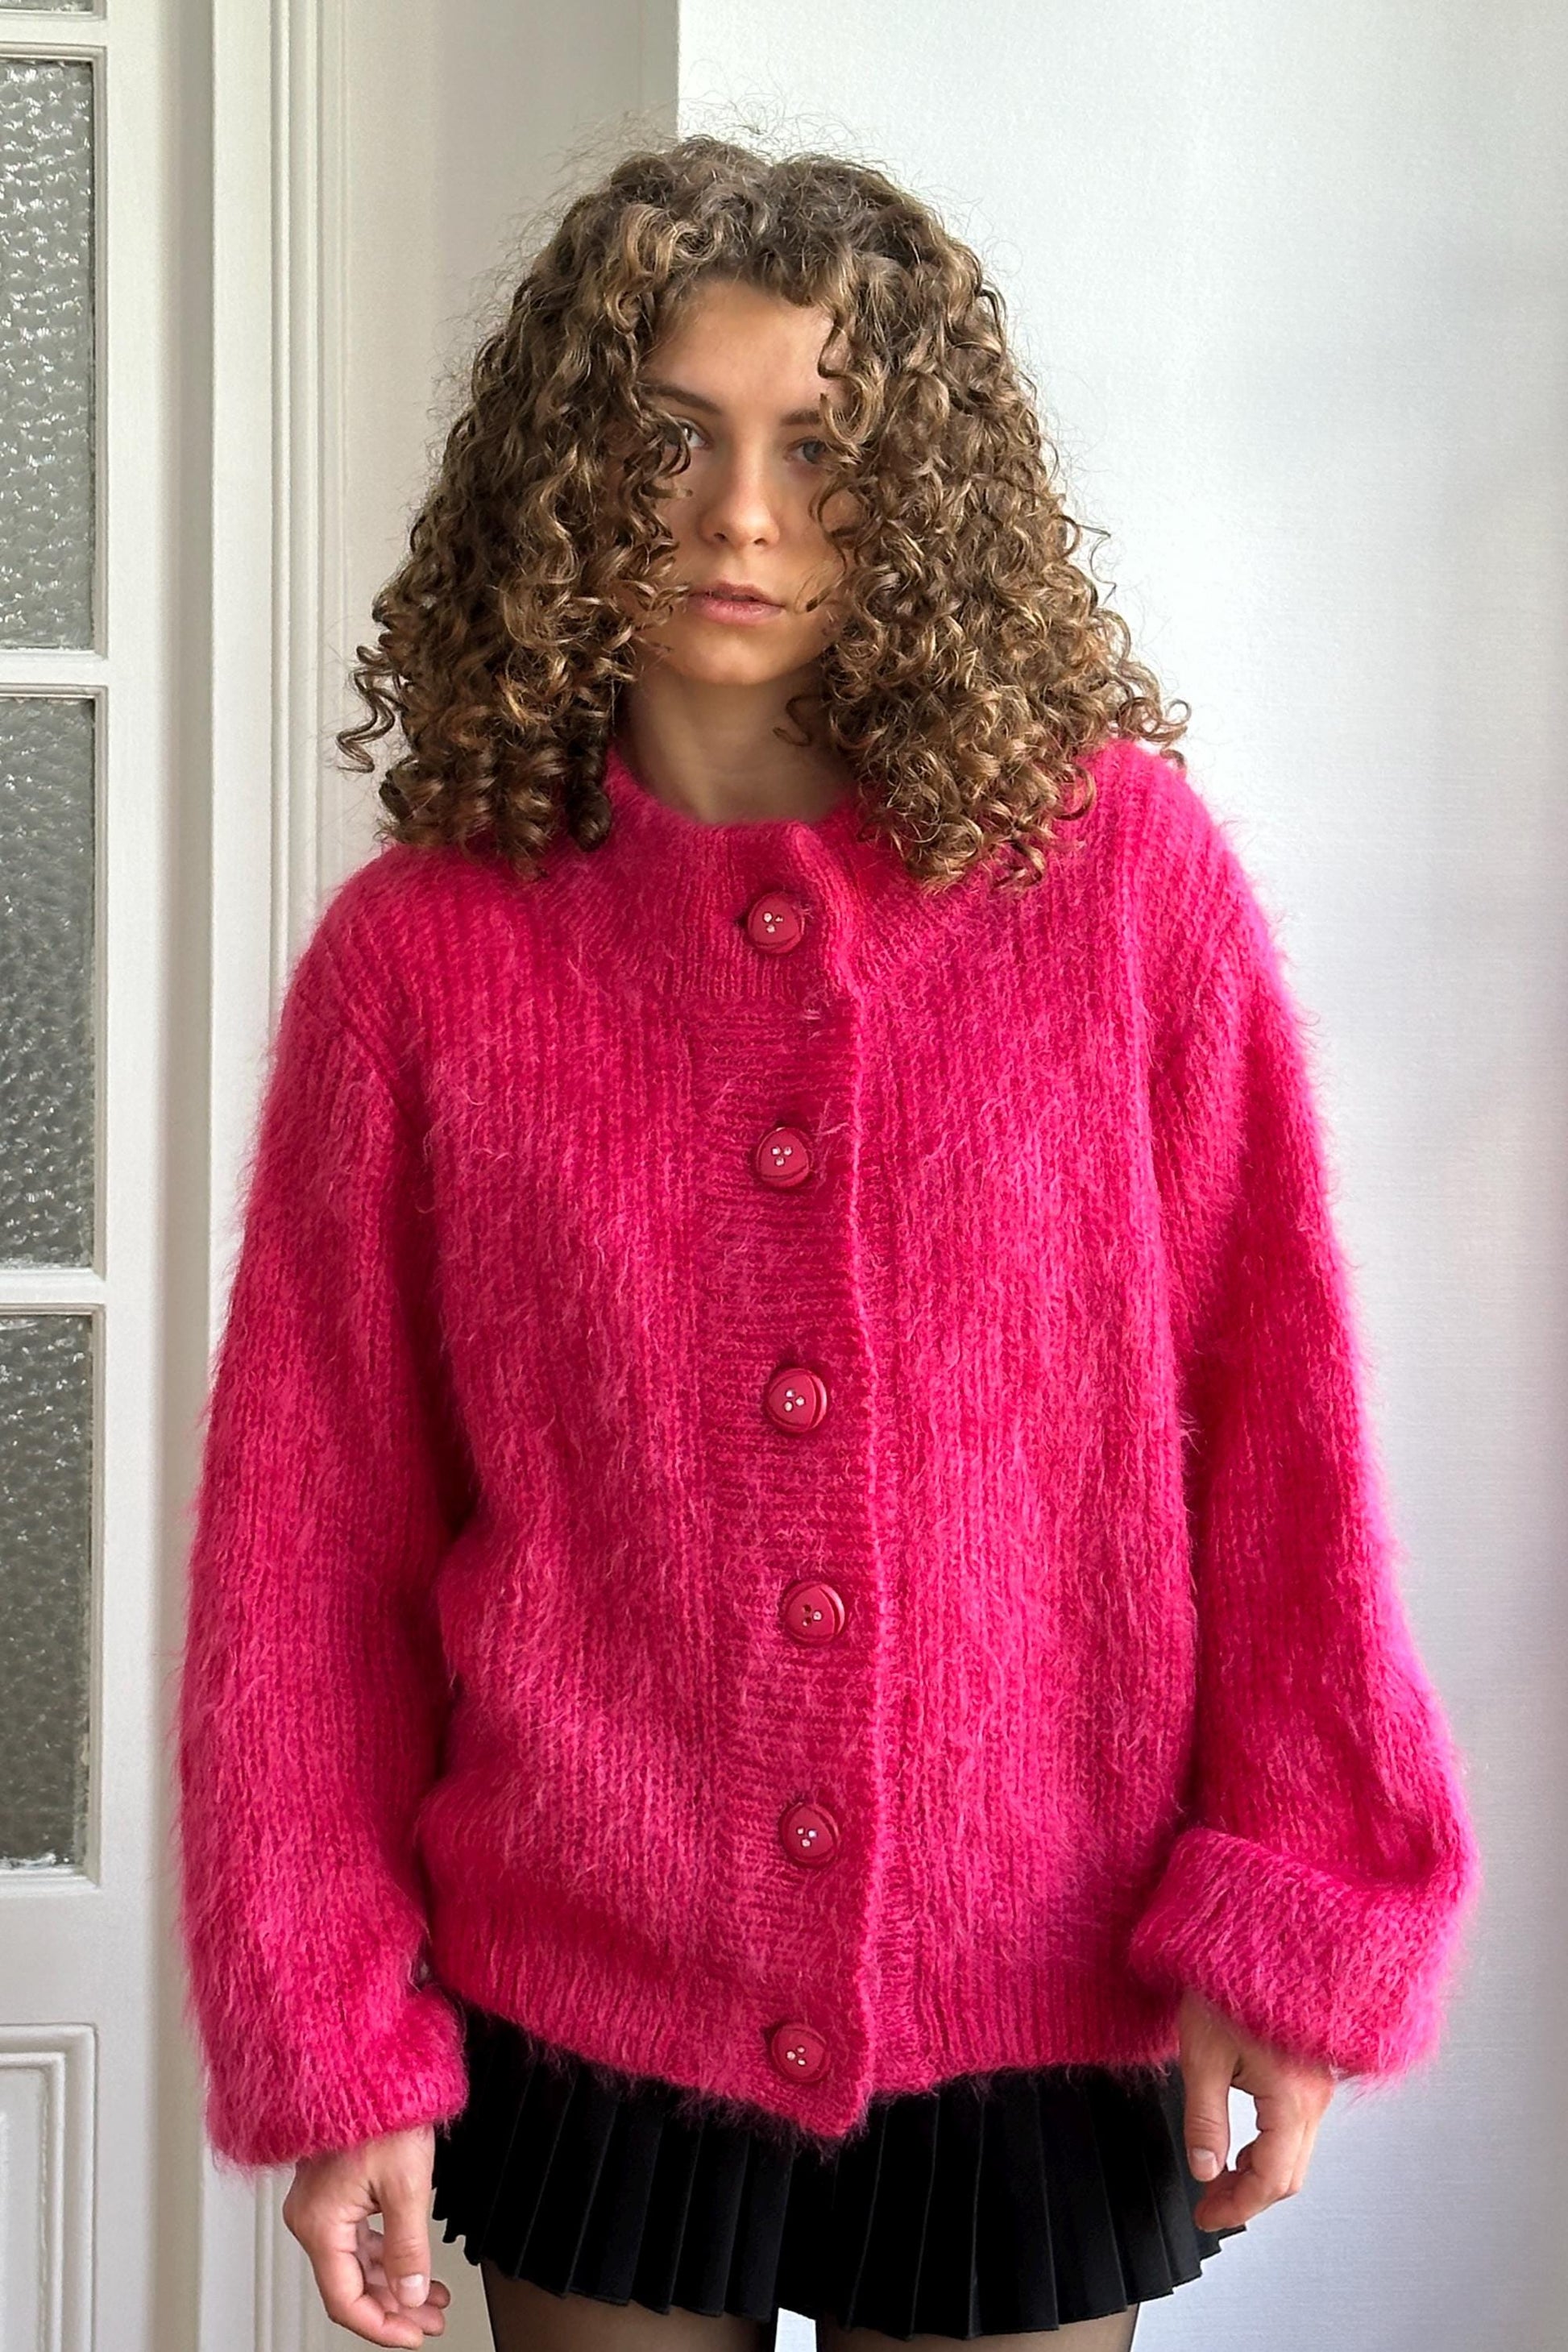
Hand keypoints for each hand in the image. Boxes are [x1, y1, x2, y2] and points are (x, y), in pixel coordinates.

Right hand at [281, 2125, 450, 2346]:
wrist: (369, 2063)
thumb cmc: (381, 2108)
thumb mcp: (406, 2185)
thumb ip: (409, 2247)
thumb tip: (411, 2294)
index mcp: (319, 2222)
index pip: (345, 2300)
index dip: (381, 2326)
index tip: (411, 2335)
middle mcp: (312, 2216)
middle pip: (351, 2284)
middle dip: (394, 2307)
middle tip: (429, 2321)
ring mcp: (322, 2203)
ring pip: (357, 2262)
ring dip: (395, 2282)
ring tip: (430, 2297)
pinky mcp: (335, 2189)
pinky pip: (358, 2237)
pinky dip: (387, 2254)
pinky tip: (412, 2263)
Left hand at [1175, 1988, 1335, 2231]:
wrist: (1256, 1936)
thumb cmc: (1226, 1984)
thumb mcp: (1201, 2055)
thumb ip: (1204, 2121)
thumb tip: (1204, 2170)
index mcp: (1291, 2097)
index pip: (1270, 2179)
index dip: (1236, 2207)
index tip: (1206, 2216)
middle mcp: (1315, 2095)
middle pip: (1289, 2175)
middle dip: (1247, 2198)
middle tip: (1208, 2205)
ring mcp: (1319, 2082)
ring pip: (1296, 2154)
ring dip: (1259, 2174)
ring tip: (1218, 2178)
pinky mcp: (1312, 2071)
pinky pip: (1298, 2128)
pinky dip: (1270, 2148)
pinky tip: (1240, 2144)